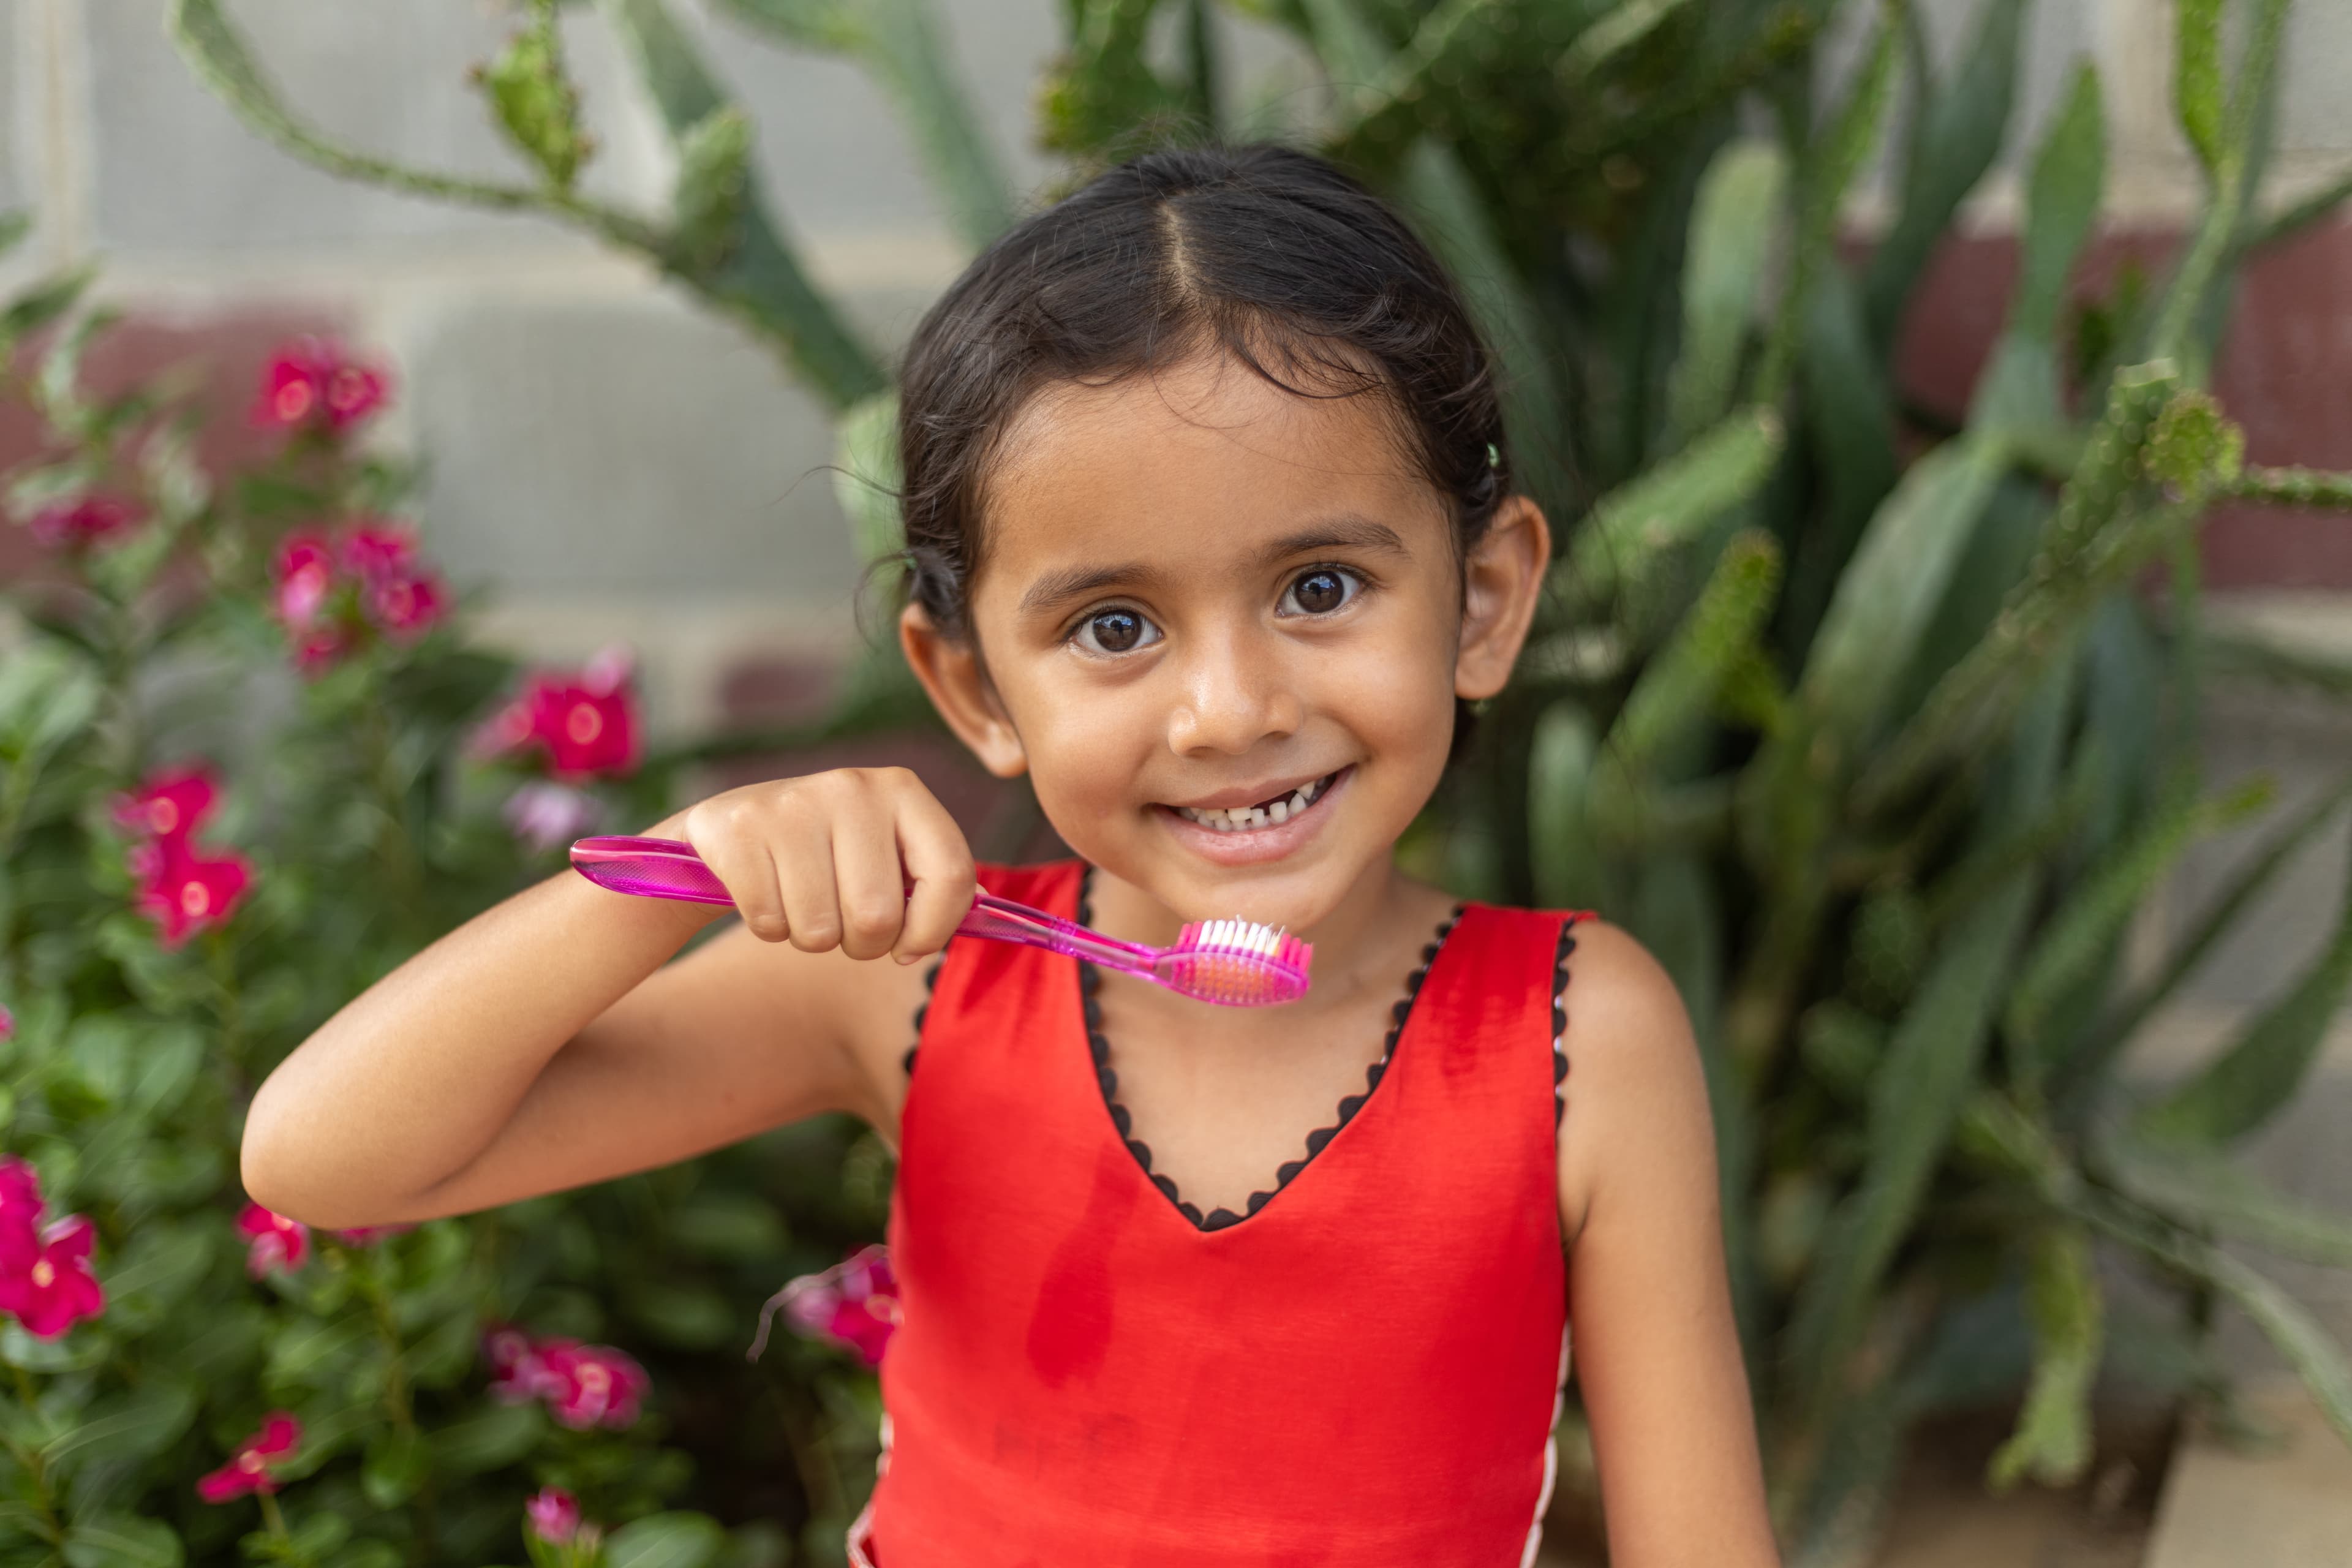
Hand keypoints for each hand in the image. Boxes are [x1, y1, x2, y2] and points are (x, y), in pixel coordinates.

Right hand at [669, 768, 975, 962]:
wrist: (731, 829)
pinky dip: (770, 928)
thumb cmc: (828, 854)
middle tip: (844, 924)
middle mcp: (851, 787)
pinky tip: (767, 893)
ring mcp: (791, 805)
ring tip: (802, 902)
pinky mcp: (738, 831)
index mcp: (902, 790)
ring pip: (820, 930)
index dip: (934, 929)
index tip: (910, 947)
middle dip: (863, 944)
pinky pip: (770, 924)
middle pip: (879, 917)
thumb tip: (980, 912)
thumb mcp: (886, 851)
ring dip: (812, 937)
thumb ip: (934, 879)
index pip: (951, 874)